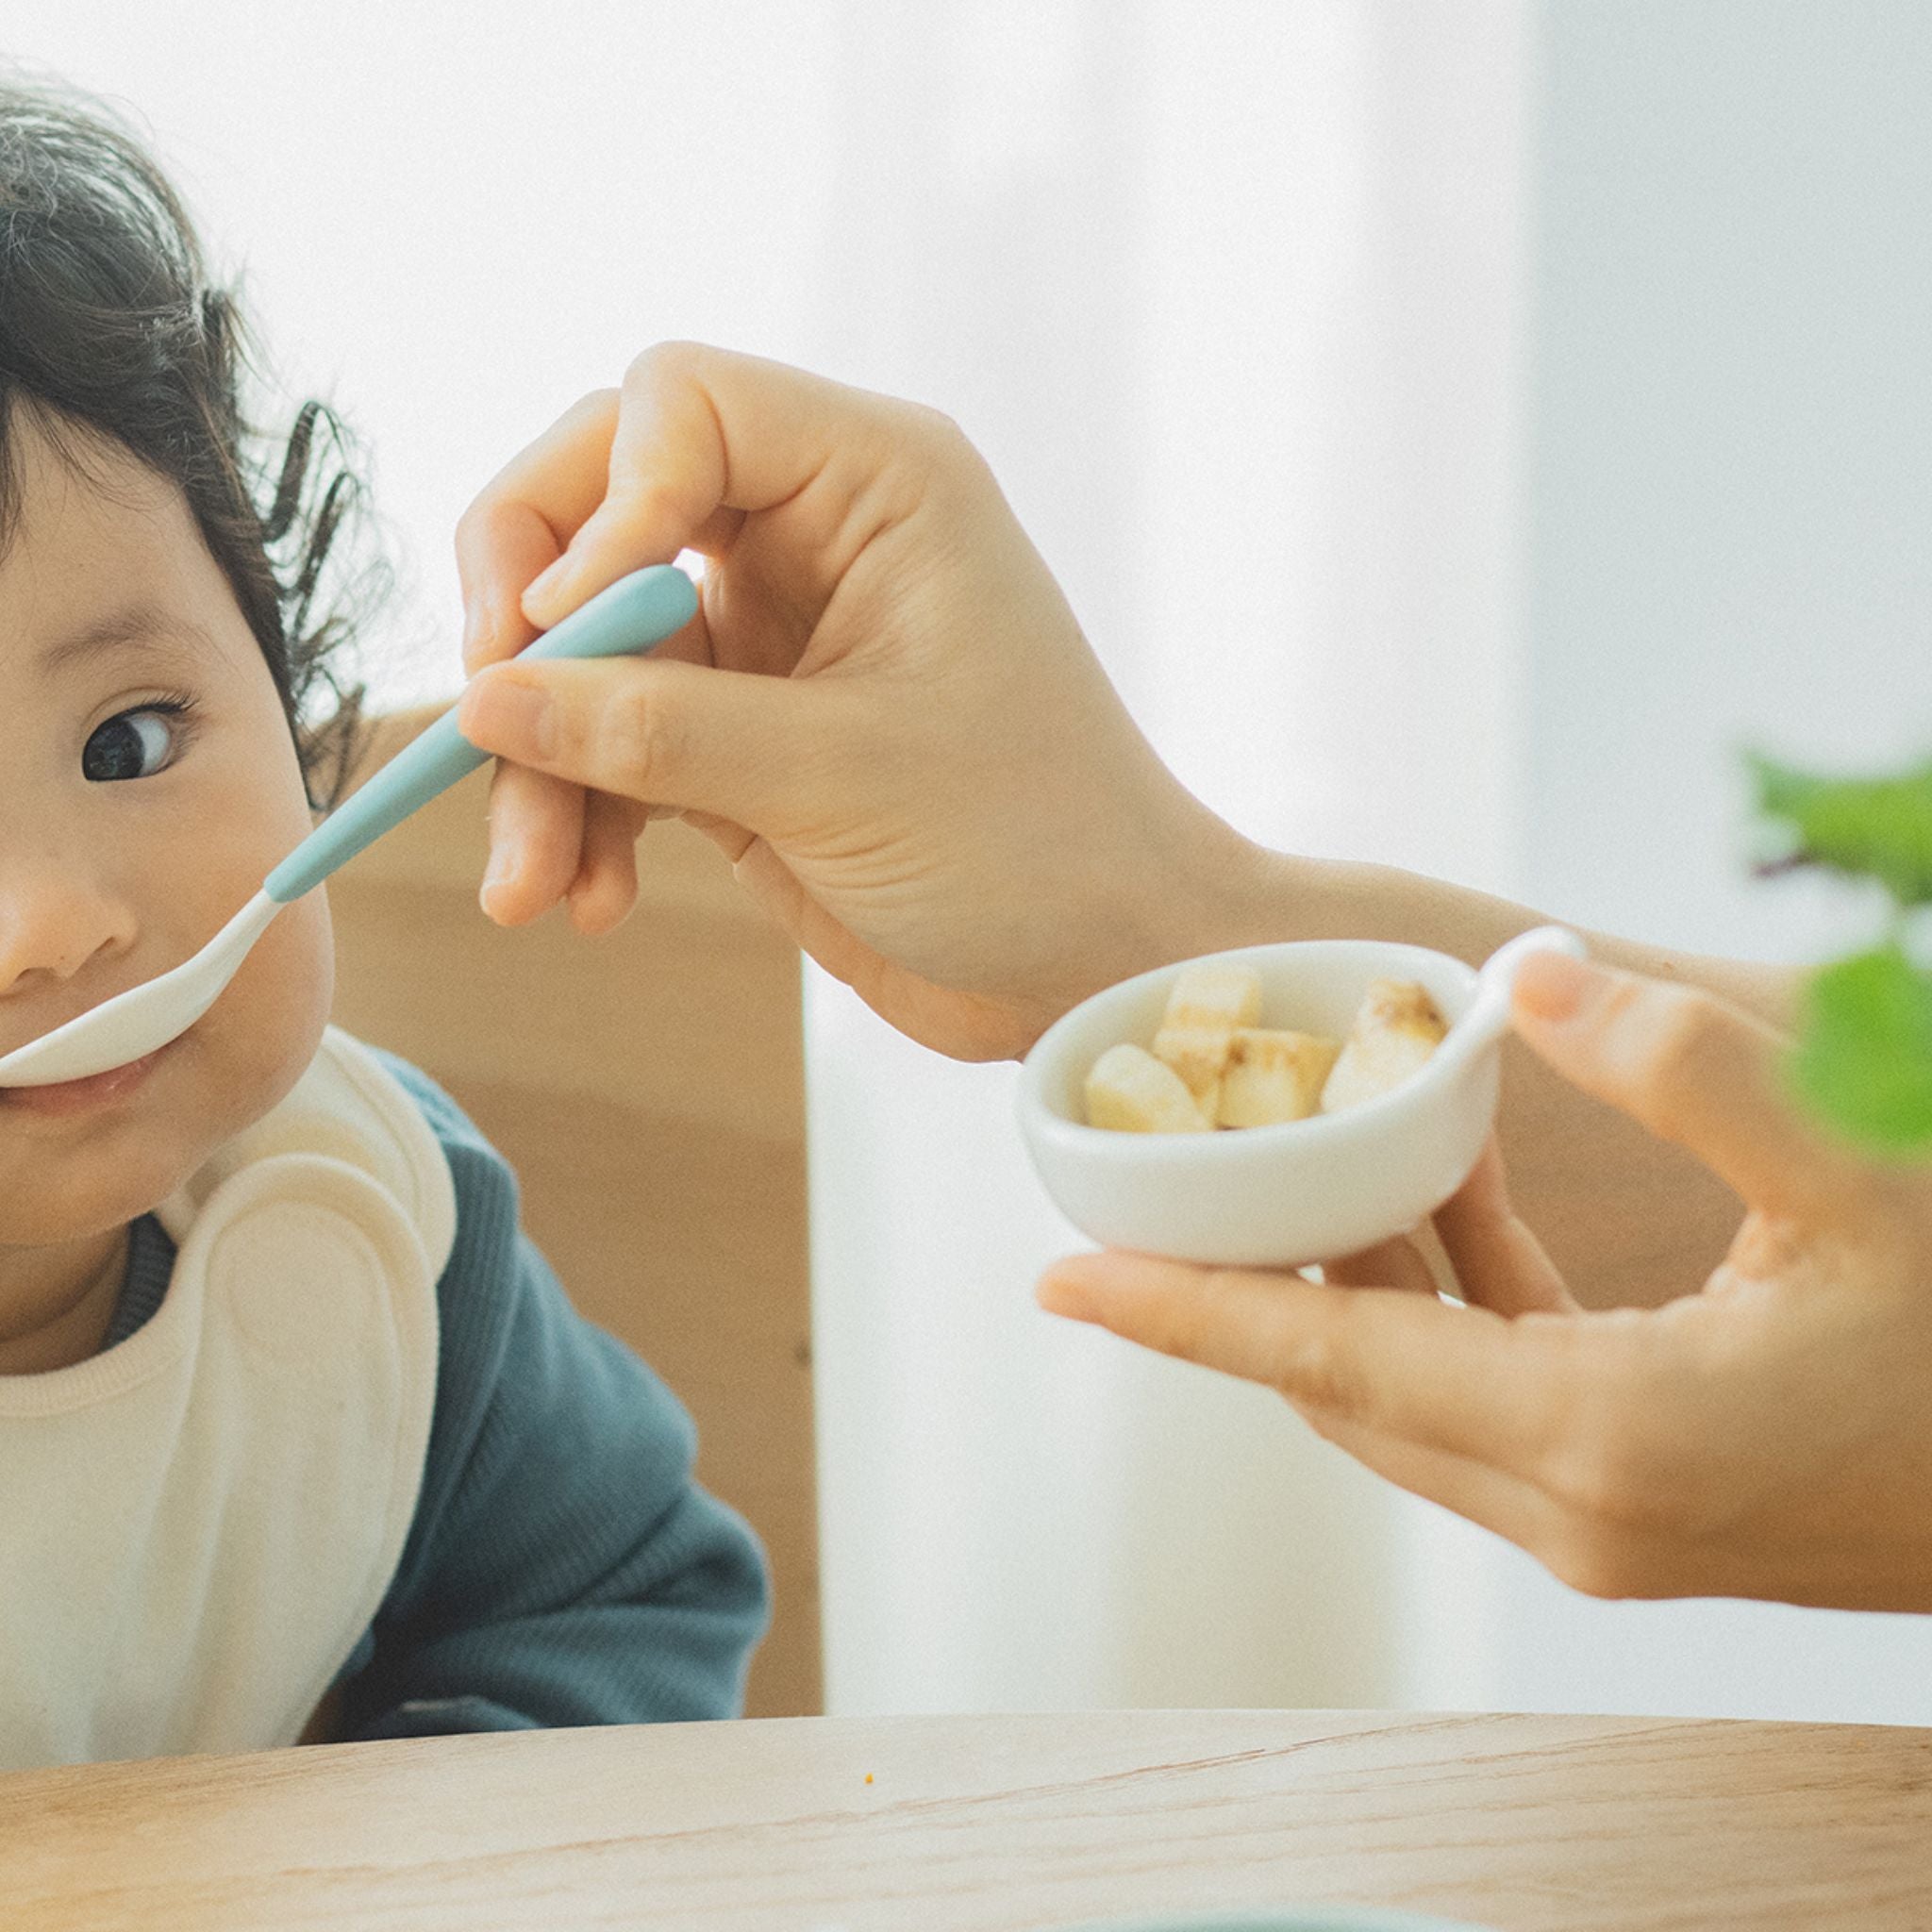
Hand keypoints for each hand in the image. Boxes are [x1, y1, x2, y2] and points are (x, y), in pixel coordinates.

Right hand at [454, 343, 1259, 1059]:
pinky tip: (586, 901)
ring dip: (538, 763)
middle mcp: (811, 533)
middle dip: (523, 629)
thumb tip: (481, 700)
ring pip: (586, 649)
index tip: (559, 627)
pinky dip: (583, 814)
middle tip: (477, 729)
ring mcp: (768, 636)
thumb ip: (656, 729)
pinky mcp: (740, 735)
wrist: (1102, 963)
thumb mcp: (840, 776)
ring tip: (525, 888)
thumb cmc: (1034, 843)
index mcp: (873, 480)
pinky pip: (614, 741)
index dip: (595, 503)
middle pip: (593, 509)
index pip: (676, 402)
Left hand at [1039, 950, 1931, 1610]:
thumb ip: (1683, 1064)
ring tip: (1317, 1153)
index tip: (1057, 1282)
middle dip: (1248, 1287)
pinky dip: (1459, 1304)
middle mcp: (1580, 1509)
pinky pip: (1500, 1399)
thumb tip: (1525, 975)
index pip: (1328, 1363)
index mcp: (1602, 1438)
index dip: (1182, 1315)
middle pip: (1349, 1386)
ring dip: (1363, 1283)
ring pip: (1418, 1395)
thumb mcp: (1861, 1171)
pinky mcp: (1653, 1509)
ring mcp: (1615, 1527)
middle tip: (1171, 1181)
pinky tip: (1463, 1192)